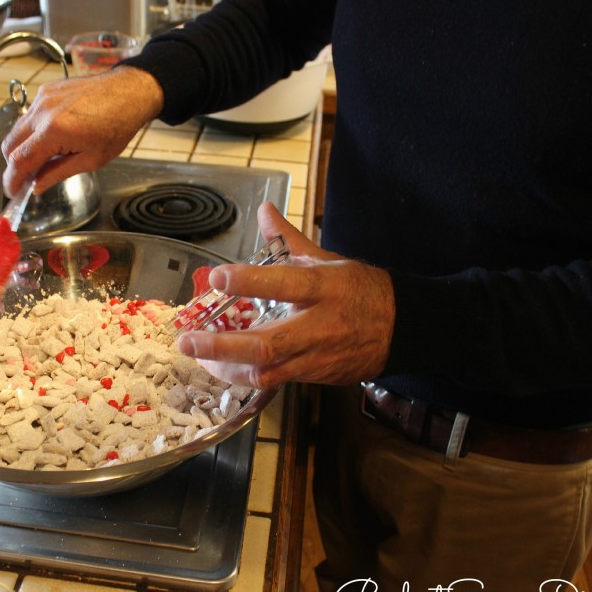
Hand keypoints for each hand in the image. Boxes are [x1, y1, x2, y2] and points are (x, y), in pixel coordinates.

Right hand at [0, 66, 163, 196]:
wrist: (128, 93)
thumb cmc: (117, 125)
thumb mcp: (91, 160)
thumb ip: (57, 173)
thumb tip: (37, 186)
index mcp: (54, 130)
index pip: (19, 161)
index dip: (12, 180)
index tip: (12, 191)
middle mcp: (43, 111)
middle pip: (10, 144)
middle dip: (14, 165)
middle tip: (25, 179)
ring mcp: (43, 98)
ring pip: (17, 129)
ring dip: (22, 148)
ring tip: (42, 160)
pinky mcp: (46, 91)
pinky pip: (29, 115)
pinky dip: (32, 131)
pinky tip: (51, 139)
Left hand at [177, 203, 395, 387]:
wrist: (401, 329)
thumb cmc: (359, 290)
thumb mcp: (327, 260)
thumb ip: (288, 239)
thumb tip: (264, 210)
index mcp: (323, 288)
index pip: (284, 283)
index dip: (250, 282)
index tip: (218, 278)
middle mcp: (319, 325)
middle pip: (267, 343)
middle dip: (223, 346)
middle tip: (190, 340)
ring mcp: (316, 356)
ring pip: (267, 371)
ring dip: (227, 367)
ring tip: (198, 356)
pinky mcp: (314, 376)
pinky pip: (274, 382)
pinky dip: (245, 377)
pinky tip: (224, 367)